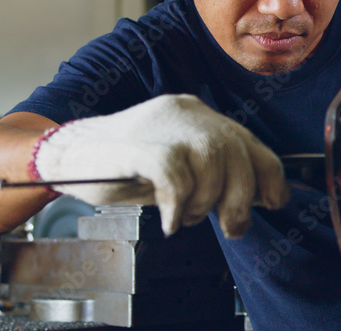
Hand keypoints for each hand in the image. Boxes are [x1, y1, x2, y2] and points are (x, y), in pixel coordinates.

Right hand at [32, 94, 289, 236]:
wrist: (68, 154)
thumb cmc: (124, 167)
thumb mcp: (180, 166)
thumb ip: (214, 172)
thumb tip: (255, 197)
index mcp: (201, 116)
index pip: (250, 142)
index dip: (269, 177)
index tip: (272, 203)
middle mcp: (189, 113)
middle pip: (237, 154)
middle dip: (240, 200)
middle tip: (230, 227)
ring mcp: (163, 125)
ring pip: (212, 164)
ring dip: (204, 203)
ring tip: (184, 216)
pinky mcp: (139, 144)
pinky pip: (175, 176)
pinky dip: (177, 205)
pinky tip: (168, 220)